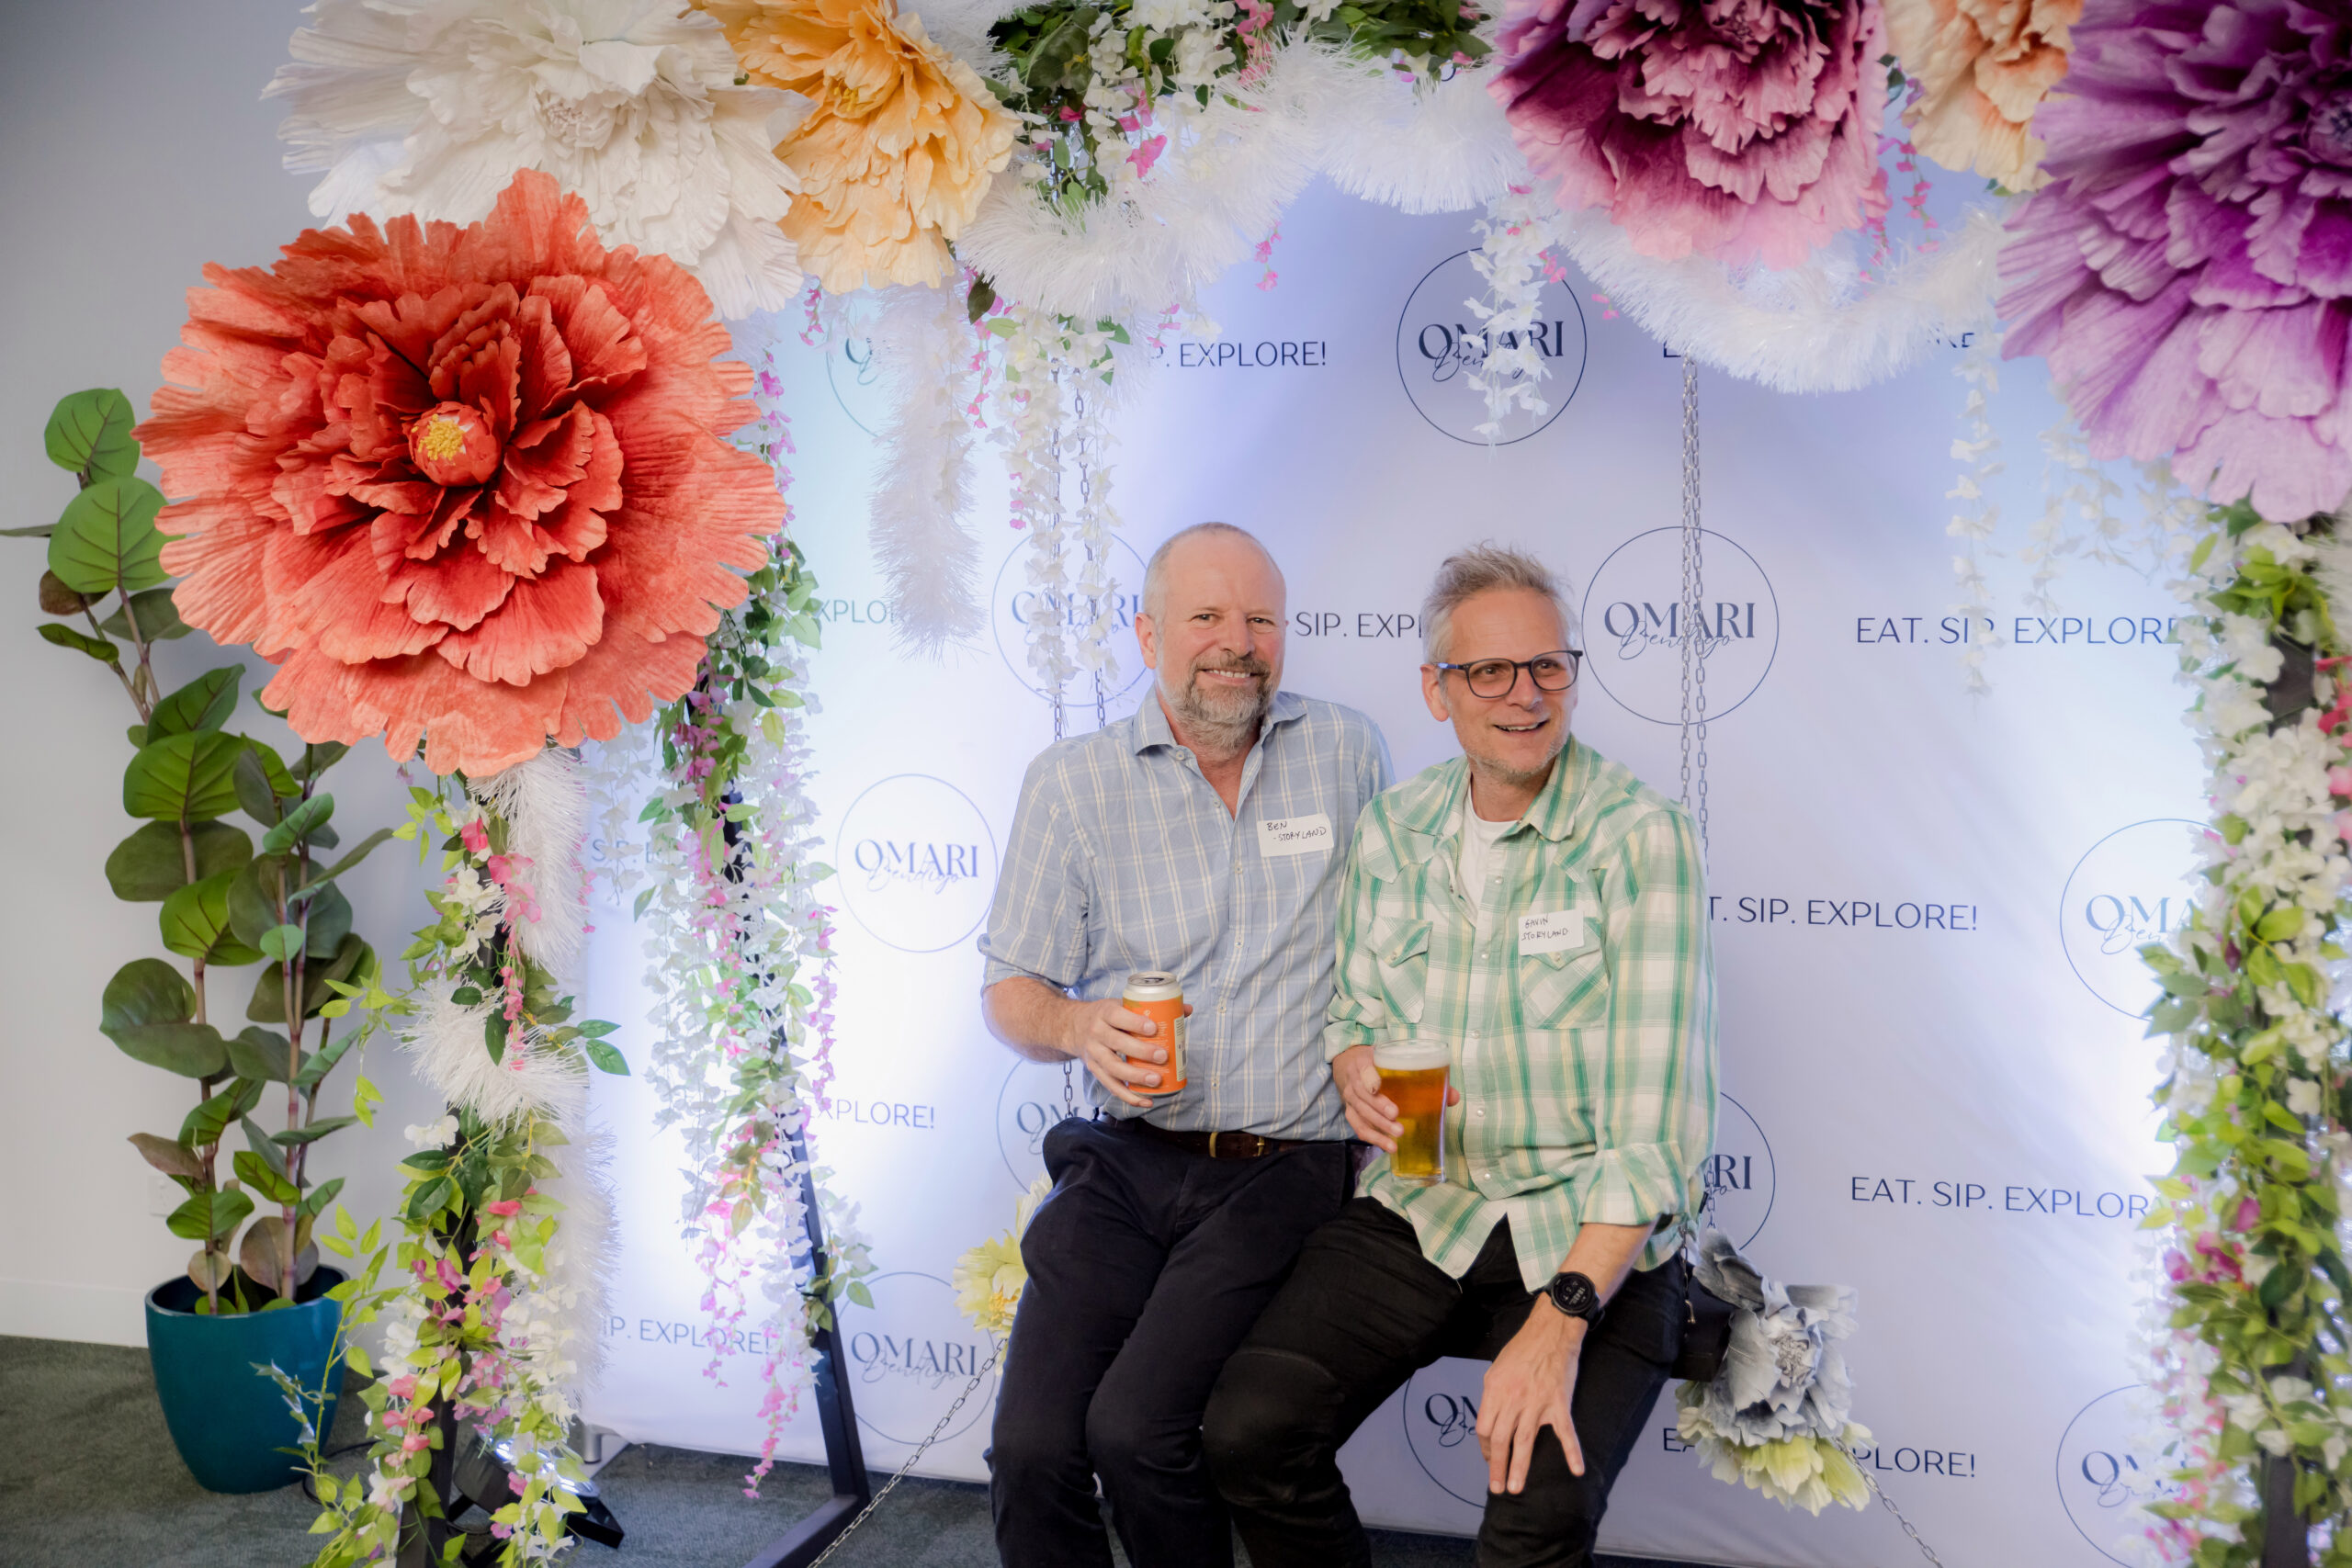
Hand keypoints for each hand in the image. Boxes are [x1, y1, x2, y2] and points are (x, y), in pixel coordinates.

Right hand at [1063, 1000, 1186, 1108]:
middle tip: (1163, 1056)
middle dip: (1141, 1051)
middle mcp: (1096, 1033)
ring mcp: (1094, 1054)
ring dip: (1135, 1077)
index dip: (1135, 1023)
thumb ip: (1153, 1008)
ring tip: (1156, 1081)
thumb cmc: (1106, 1016)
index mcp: (1104, 1012)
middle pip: (1116, 1043)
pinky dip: (1128, 1096)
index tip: (1154, 1029)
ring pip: (1112, 1068)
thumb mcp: (1122, 1004)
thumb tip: (1187, 1010)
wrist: (1073, 1027)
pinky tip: (1146, 1101)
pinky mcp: (1095, 1070)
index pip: (1118, 1016)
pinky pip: (1111, 1086)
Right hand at [1332, 1043, 1459, 1152]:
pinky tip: (1388, 1146)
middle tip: (1397, 1119)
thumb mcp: (1394, 1059)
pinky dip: (1373, 1137)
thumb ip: (1422, 1075)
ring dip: (1378, 1128)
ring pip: (1361, 1114)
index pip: (1363, 1070)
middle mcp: (1353, 1081)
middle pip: (1363, 1097)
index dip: (1369, 1079)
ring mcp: (1350, 1098)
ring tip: (1396, 1138)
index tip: (1378, 1088)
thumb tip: (1453, 1097)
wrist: (1350, 1064)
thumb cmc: (1379, 1063)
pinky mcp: (1350, 1112)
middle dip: (1379, 1109)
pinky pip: (1359, 1127)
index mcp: (1363, 1062)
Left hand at [1475, 1298, 1584, 1494]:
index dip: (1485, 1448)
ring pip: (1524, 1442)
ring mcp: (1536, 1403)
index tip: (1489, 1459)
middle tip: (1497, 1488)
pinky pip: (1565, 1433)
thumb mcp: (1496, 1368)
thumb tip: (1490, 1419)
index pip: (1484, 1428)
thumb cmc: (1522, 1349)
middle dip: (1497, 1467)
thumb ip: (1492, 1394)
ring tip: (1515, 1488)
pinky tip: (1576, 1470)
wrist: (1551, 1332)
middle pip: (1500, 1440)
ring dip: (1519, 1468)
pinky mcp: (1558, 1404)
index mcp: (1494, 1390)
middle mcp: (1513, 1399)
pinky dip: (1572, 1453)